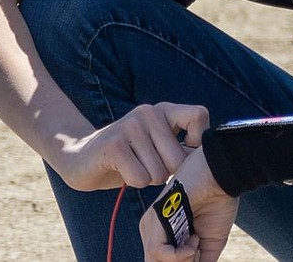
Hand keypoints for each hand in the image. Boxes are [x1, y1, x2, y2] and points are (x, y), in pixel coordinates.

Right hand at [55, 103, 208, 193]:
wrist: (81, 158)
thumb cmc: (128, 157)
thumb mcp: (155, 146)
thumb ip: (178, 146)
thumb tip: (210, 161)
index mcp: (162, 110)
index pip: (199, 116)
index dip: (197, 142)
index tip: (181, 154)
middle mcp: (148, 112)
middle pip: (179, 159)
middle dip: (166, 174)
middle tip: (147, 166)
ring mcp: (130, 125)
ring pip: (160, 173)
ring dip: (148, 179)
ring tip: (132, 167)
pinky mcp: (114, 144)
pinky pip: (140, 178)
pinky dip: (133, 183)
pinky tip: (121, 171)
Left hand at [139, 147, 237, 261]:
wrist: (219, 175)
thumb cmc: (216, 204)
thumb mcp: (208, 244)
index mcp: (163, 235)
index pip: (162, 261)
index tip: (198, 255)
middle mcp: (153, 231)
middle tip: (198, 253)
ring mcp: (152, 224)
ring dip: (182, 261)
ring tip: (197, 245)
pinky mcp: (155, 218)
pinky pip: (158, 252)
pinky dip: (179, 255)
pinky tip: (193, 241)